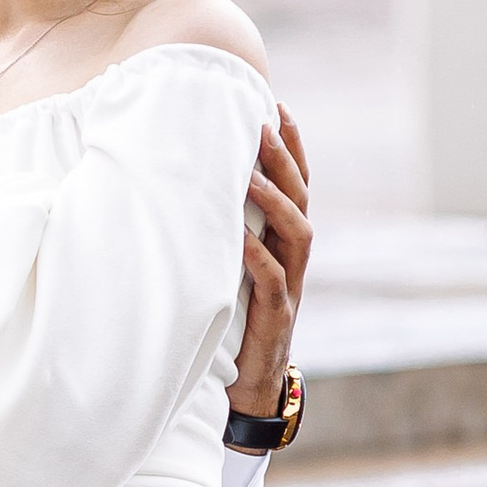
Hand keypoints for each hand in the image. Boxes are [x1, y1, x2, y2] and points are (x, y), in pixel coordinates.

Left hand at [230, 105, 311, 422]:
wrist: (248, 382)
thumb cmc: (234, 317)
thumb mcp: (229, 263)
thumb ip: (222, 227)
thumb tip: (185, 179)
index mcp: (284, 241)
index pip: (296, 183)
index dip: (292, 145)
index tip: (276, 104)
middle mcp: (293, 258)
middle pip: (301, 198)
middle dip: (285, 159)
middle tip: (263, 124)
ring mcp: (290, 286)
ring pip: (297, 233)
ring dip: (276, 200)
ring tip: (251, 173)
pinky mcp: (276, 316)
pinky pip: (273, 280)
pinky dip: (258, 255)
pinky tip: (240, 236)